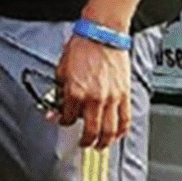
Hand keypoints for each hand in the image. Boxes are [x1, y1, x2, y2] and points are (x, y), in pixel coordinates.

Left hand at [55, 33, 131, 148]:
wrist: (102, 35)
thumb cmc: (82, 47)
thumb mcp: (62, 68)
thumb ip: (60, 88)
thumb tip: (56, 102)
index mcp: (75, 91)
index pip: (68, 116)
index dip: (63, 121)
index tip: (62, 121)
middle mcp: (94, 98)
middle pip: (92, 130)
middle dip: (86, 141)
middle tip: (83, 144)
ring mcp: (112, 98)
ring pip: (110, 130)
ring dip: (105, 142)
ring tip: (100, 145)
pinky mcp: (125, 95)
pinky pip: (125, 119)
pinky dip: (122, 131)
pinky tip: (117, 135)